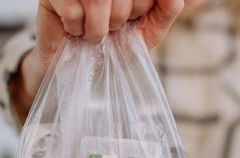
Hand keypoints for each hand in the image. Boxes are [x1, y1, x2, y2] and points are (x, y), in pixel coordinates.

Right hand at [11, 0, 183, 123]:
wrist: (81, 68)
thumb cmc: (116, 45)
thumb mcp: (149, 29)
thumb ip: (167, 8)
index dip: (140, 8)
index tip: (131, 18)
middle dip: (120, 19)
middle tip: (109, 27)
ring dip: (98, 28)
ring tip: (92, 32)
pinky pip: (73, 11)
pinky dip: (76, 29)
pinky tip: (73, 29)